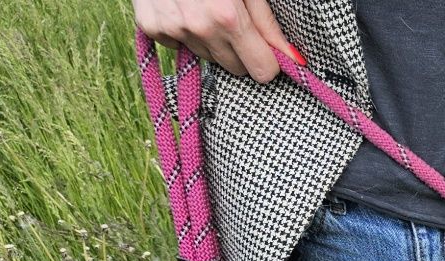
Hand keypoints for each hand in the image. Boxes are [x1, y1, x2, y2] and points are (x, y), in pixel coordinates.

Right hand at [135, 0, 293, 80]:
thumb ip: (267, 23)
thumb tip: (294, 60)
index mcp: (228, 18)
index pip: (261, 70)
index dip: (268, 60)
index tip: (267, 49)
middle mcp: (200, 28)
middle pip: (235, 68)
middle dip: (241, 51)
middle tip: (235, 21)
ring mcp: (172, 29)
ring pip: (207, 57)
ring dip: (213, 40)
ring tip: (207, 8)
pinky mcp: (151, 27)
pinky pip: (179, 45)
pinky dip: (185, 32)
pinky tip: (184, 7)